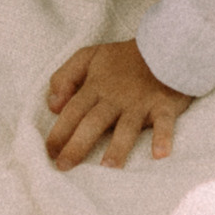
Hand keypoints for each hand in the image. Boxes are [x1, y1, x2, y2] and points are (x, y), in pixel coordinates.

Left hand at [44, 40, 192, 169]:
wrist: (165, 45)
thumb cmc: (124, 57)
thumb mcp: (89, 56)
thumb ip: (65, 77)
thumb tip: (53, 106)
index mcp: (96, 86)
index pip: (73, 111)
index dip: (59, 132)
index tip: (49, 154)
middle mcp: (116, 98)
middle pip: (94, 122)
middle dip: (78, 145)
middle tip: (64, 166)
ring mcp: (140, 103)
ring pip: (127, 127)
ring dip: (118, 147)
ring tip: (108, 168)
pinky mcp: (164, 105)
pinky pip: (164, 122)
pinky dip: (164, 137)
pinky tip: (160, 155)